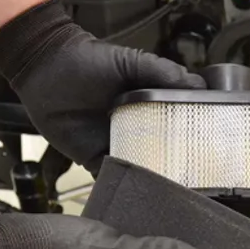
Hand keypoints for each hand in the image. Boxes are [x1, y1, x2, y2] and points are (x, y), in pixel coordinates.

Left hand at [0, 0, 204, 175]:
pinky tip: (130, 187)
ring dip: (146, 179)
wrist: (45, 68)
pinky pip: (109, 176)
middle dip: (170, 169)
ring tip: (162, 188)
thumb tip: (195, 83)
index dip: (187, 142)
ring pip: (135, 170)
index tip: (203, 154)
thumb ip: (161, 71)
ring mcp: (113, 145)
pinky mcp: (92, 158)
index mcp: (146, 108)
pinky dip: (118, 184)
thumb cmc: (86, 60)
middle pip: (158, 156)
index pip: (173, 130)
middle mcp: (133, 129)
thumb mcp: (130, 61)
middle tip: (186, 179)